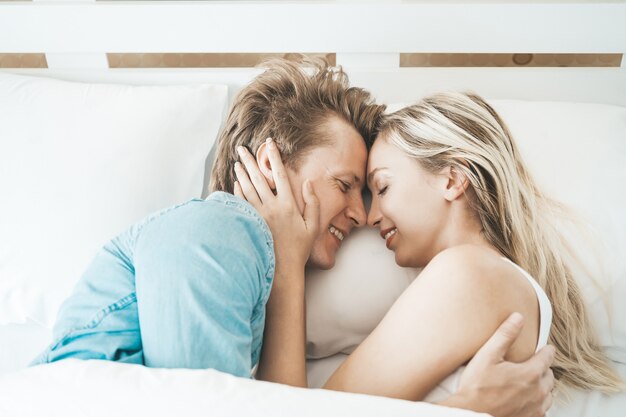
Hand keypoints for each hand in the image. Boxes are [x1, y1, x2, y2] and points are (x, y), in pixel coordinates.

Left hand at [234, 138, 319, 270]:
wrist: (282, 269)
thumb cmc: (300, 248)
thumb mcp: (313, 226)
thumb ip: (313, 204)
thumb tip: (308, 183)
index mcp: (288, 205)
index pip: (280, 175)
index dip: (274, 157)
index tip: (270, 144)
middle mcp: (272, 208)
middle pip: (259, 178)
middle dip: (250, 161)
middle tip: (242, 148)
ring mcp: (259, 216)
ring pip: (247, 189)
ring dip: (242, 174)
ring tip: (237, 162)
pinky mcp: (251, 224)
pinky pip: (242, 204)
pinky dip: (238, 191)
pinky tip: (236, 183)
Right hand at [447, 313, 554, 416]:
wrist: (471, 413)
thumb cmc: (477, 387)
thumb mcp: (487, 355)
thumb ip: (505, 335)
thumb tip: (518, 317)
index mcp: (531, 373)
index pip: (548, 357)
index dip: (547, 350)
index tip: (546, 347)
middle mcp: (538, 392)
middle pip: (550, 376)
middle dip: (543, 368)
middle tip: (532, 364)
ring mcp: (536, 408)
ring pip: (548, 394)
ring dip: (542, 386)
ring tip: (530, 381)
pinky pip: (542, 410)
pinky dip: (537, 402)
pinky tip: (526, 399)